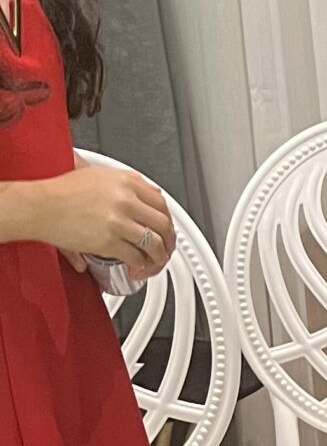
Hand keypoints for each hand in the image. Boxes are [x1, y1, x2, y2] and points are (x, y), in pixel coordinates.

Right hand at [9, 165, 174, 278]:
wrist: (39, 206)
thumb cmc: (60, 192)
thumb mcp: (97, 175)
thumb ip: (124, 184)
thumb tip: (148, 193)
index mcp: (126, 181)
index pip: (161, 201)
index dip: (166, 218)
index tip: (165, 228)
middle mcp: (126, 199)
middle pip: (163, 223)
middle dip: (168, 241)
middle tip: (165, 249)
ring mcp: (120, 220)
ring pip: (154, 243)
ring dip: (158, 258)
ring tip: (153, 263)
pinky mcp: (110, 240)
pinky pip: (136, 257)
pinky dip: (140, 267)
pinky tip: (136, 269)